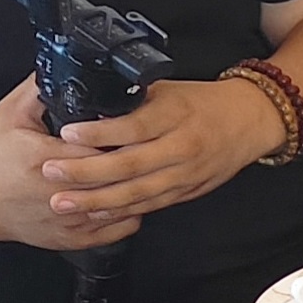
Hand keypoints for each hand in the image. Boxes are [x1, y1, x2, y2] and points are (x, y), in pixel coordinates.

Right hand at [0, 81, 135, 250]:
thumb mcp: (9, 118)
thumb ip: (35, 93)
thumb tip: (55, 70)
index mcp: (47, 161)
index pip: (101, 147)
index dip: (119, 136)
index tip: (128, 129)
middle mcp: (64, 194)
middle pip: (118, 176)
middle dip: (133, 161)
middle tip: (145, 148)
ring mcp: (74, 219)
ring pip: (126, 204)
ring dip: (139, 188)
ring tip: (145, 171)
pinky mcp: (79, 239)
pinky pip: (123, 227)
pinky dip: (133, 212)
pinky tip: (132, 196)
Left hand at [41, 75, 285, 229]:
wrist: (249, 122)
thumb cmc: (203, 103)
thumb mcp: (166, 89)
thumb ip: (131, 101)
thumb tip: (88, 107)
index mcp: (175, 115)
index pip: (134, 127)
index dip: (100, 133)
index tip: (68, 133)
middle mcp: (182, 147)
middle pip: (131, 164)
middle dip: (88, 172)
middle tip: (53, 172)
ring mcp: (187, 173)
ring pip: (139, 191)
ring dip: (100, 199)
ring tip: (65, 201)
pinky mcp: (189, 190)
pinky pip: (152, 204)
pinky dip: (124, 210)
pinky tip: (98, 212)